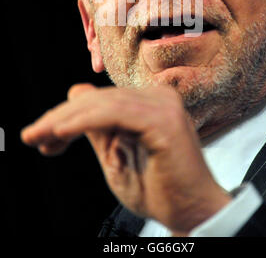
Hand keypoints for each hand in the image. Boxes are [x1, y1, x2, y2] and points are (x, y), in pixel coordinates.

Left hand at [21, 83, 231, 234]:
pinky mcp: (163, 119)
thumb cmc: (156, 189)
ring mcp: (163, 105)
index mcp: (148, 103)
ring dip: (65, 120)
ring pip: (103, 103)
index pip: (99, 99)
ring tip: (41, 136)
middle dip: (60, 118)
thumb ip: (96, 125)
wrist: (190, 214)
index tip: (40, 137)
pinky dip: (84, 121)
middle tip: (32, 136)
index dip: (66, 114)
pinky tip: (61, 133)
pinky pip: (115, 113)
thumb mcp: (114, 154)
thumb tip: (76, 92)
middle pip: (97, 99)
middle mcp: (157, 97)